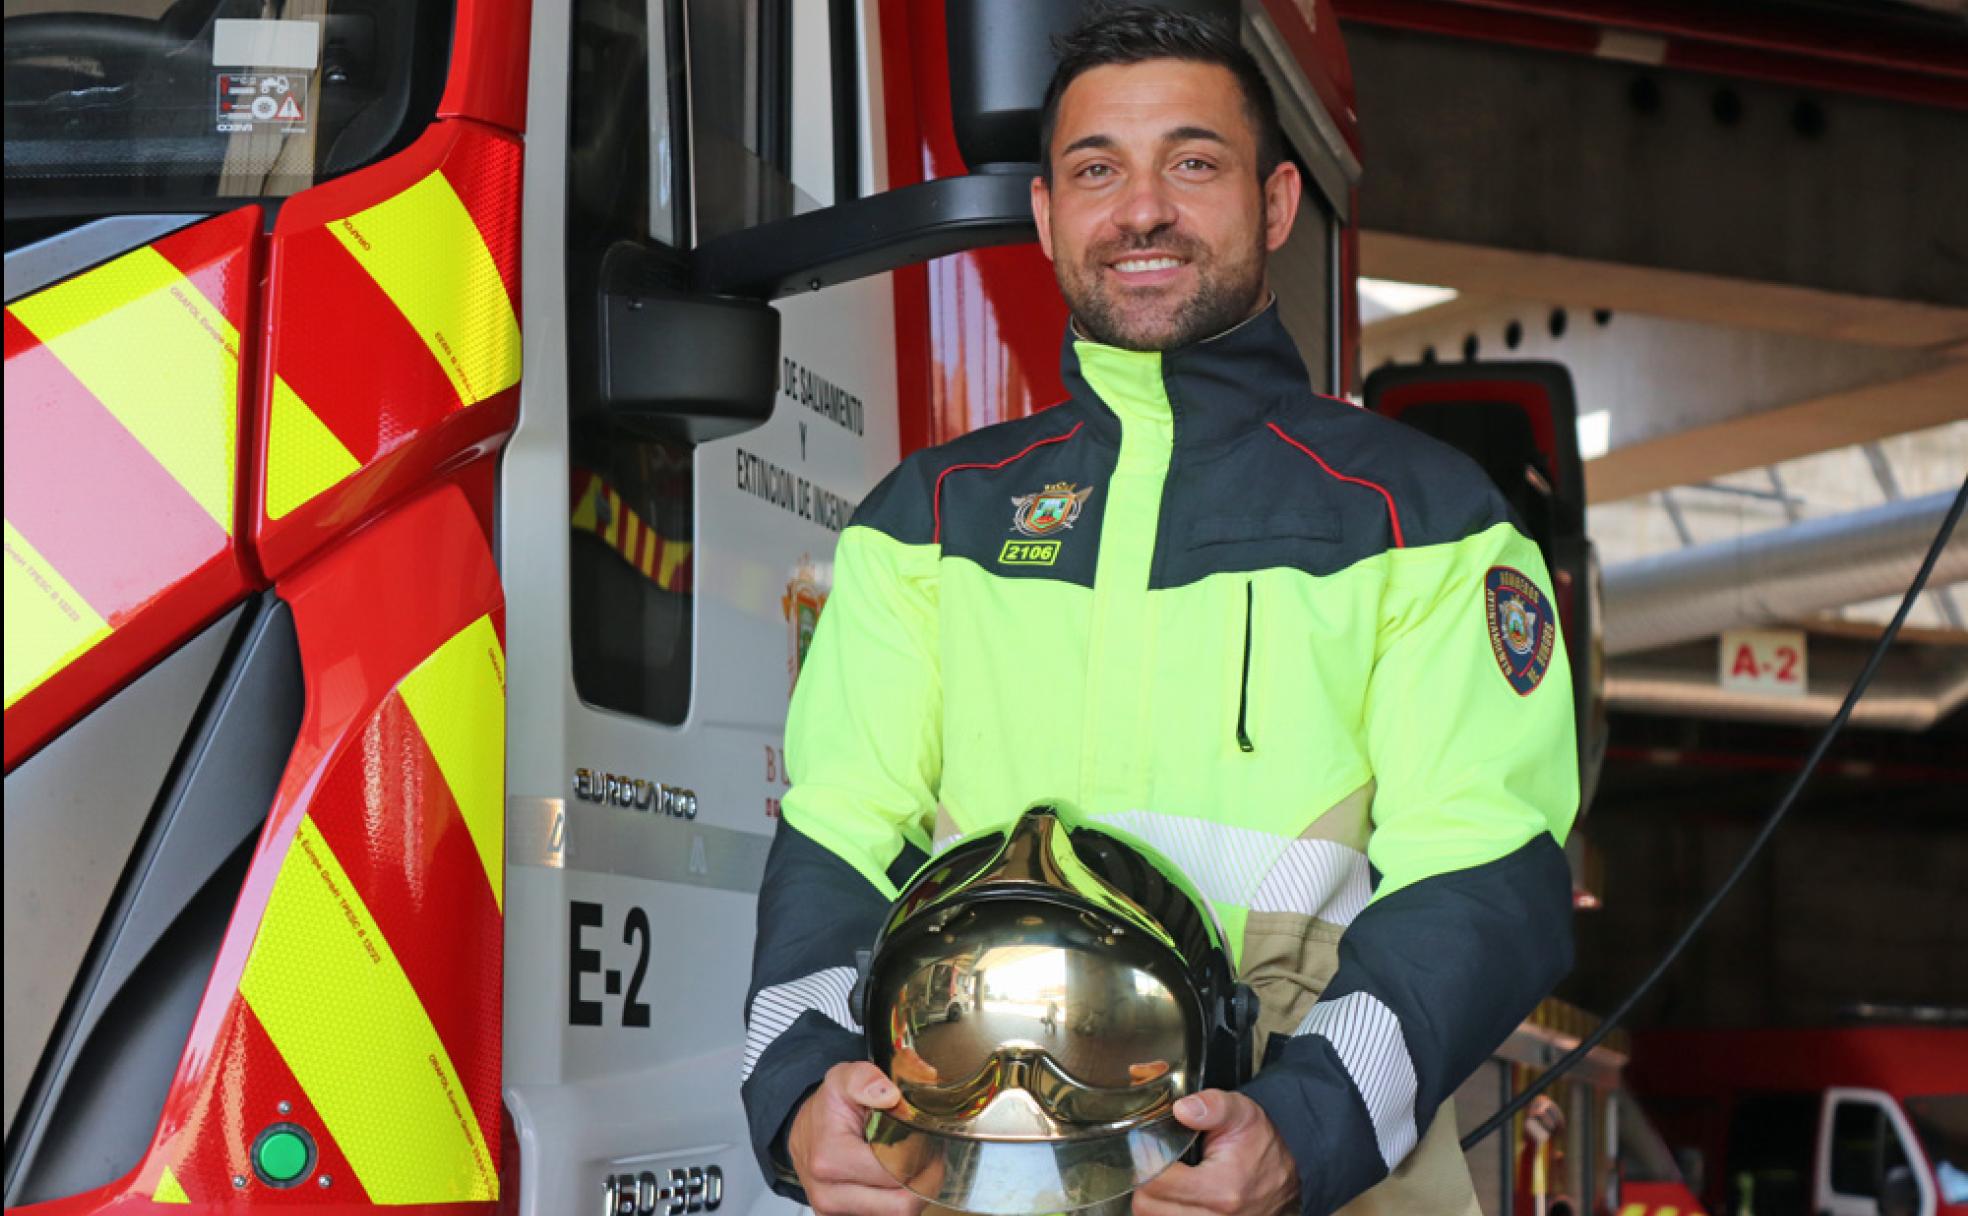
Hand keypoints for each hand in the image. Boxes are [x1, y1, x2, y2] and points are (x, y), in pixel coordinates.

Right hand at [786, 1061, 925, 1215]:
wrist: (805, 1130)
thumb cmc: (827, 1109)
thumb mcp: (843, 1079)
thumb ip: (865, 1080)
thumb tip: (889, 1096)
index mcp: (830, 1159)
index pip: (896, 1174)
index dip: (923, 1160)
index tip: (930, 1144)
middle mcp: (829, 1194)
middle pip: (900, 1207)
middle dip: (924, 1182)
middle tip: (932, 1159)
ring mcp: (832, 1213)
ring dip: (912, 1196)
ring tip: (914, 1167)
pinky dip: (896, 1203)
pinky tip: (897, 1182)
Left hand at [1133, 1090, 1300, 1215]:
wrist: (1290, 1171)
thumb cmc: (1262, 1144)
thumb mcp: (1240, 1112)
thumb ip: (1211, 1106)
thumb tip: (1182, 1109)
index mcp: (1221, 1189)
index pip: (1156, 1184)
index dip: (1146, 1162)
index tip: (1152, 1150)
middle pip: (1148, 1208)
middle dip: (1146, 1183)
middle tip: (1157, 1165)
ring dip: (1154, 1202)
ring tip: (1167, 1182)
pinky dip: (1166, 1211)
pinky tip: (1175, 1197)